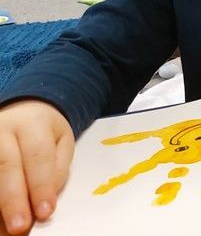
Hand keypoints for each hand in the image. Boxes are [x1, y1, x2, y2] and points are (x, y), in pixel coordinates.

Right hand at [0, 100, 74, 234]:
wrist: (20, 110)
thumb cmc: (44, 132)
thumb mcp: (61, 142)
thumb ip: (57, 169)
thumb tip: (46, 198)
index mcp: (33, 123)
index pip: (38, 156)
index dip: (41, 185)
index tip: (45, 212)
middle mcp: (2, 129)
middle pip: (6, 165)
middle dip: (13, 199)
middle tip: (19, 227)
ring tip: (3, 229)